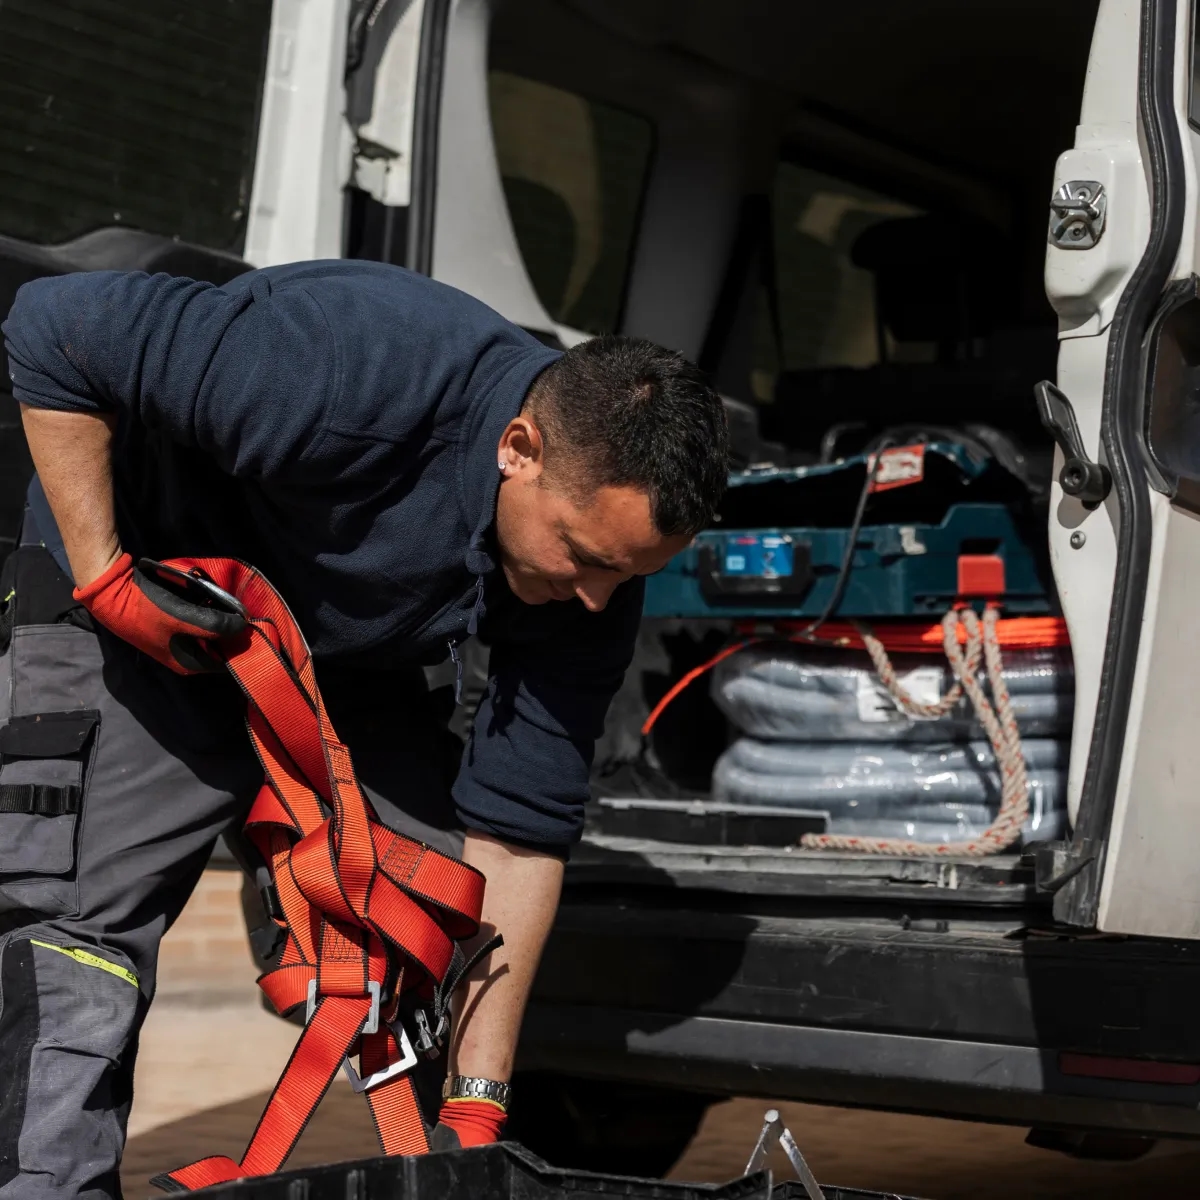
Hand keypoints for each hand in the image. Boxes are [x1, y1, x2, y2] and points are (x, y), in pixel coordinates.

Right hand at [73, 553, 244, 673]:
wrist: (112, 594)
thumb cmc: (148, 611)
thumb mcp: (185, 619)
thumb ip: (216, 625)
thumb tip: (243, 625)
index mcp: (188, 664)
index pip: (227, 660)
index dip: (240, 643)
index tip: (252, 625)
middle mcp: (184, 657)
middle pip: (219, 646)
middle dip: (230, 629)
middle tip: (240, 609)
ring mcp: (177, 641)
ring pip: (209, 633)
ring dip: (218, 619)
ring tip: (227, 602)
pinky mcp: (172, 626)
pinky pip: (198, 622)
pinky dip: (205, 612)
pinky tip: (210, 598)